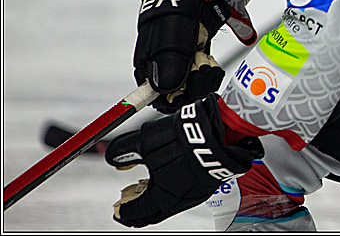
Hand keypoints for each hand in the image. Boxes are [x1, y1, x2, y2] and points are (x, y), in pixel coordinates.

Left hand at [105, 95, 261, 227]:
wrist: (220, 130)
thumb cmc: (184, 139)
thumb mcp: (146, 141)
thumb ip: (126, 150)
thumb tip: (113, 157)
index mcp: (161, 197)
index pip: (137, 212)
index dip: (124, 211)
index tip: (118, 209)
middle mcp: (179, 201)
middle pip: (154, 213)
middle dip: (140, 210)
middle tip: (130, 206)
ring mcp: (196, 193)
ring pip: (170, 205)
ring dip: (156, 200)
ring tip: (148, 190)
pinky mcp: (207, 182)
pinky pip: (185, 194)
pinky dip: (172, 192)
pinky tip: (171, 179)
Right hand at [134, 0, 231, 112]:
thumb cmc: (176, 16)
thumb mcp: (172, 39)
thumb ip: (168, 64)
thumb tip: (163, 91)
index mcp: (148, 67)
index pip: (155, 97)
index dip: (170, 101)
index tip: (184, 94)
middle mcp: (162, 70)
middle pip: (177, 95)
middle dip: (192, 86)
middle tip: (199, 66)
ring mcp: (179, 66)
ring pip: (192, 87)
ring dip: (203, 77)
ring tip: (204, 58)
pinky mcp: (194, 61)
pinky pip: (203, 76)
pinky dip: (209, 70)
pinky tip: (209, 58)